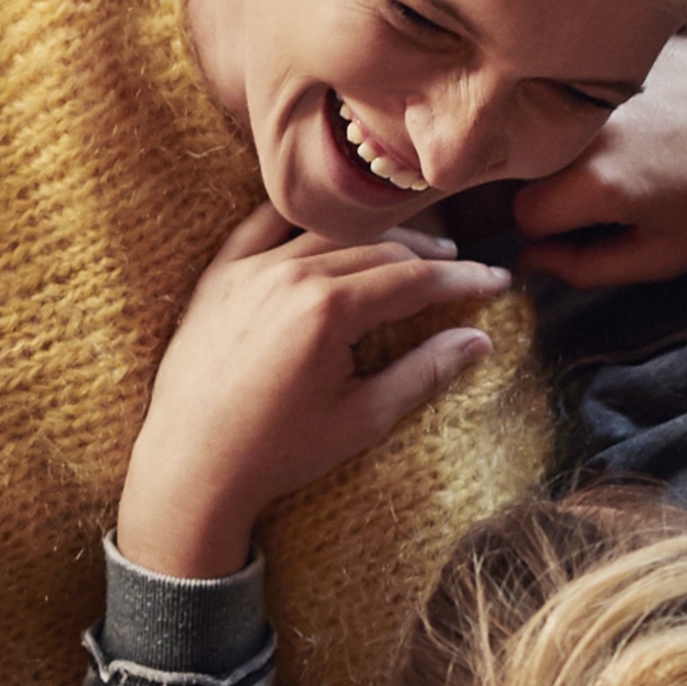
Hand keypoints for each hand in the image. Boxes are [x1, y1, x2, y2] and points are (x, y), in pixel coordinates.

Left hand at [116, 207, 512, 579]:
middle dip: (429, 256)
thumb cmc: (277, 452)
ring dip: (376, 236)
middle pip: (378, 249)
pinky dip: (303, 220)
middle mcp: (289, 275)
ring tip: (411, 249)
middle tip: (461, 266)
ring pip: (329, 232)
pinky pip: (264, 226)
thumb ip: (424, 372)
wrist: (190, 465)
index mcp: (328, 310)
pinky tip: (332, 226)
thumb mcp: (362, 419)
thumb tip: (480, 340)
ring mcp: (249, 270)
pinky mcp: (219, 276)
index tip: (496, 282)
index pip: (414, 279)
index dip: (462, 279)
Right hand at [508, 35, 686, 291]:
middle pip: (530, 158)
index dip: (550, 227)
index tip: (583, 222)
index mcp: (599, 180)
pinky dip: (604, 96)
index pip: (525, 212)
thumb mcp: (665, 255)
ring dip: (577, 132)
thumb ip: (586, 268)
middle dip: (555, 178)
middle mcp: (592, 122)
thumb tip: (532, 259)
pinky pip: (590, 77)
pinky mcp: (632, 47)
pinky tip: (654, 106)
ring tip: (637, 142)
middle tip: (610, 182)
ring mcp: (610, 76)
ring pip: (556, 114)